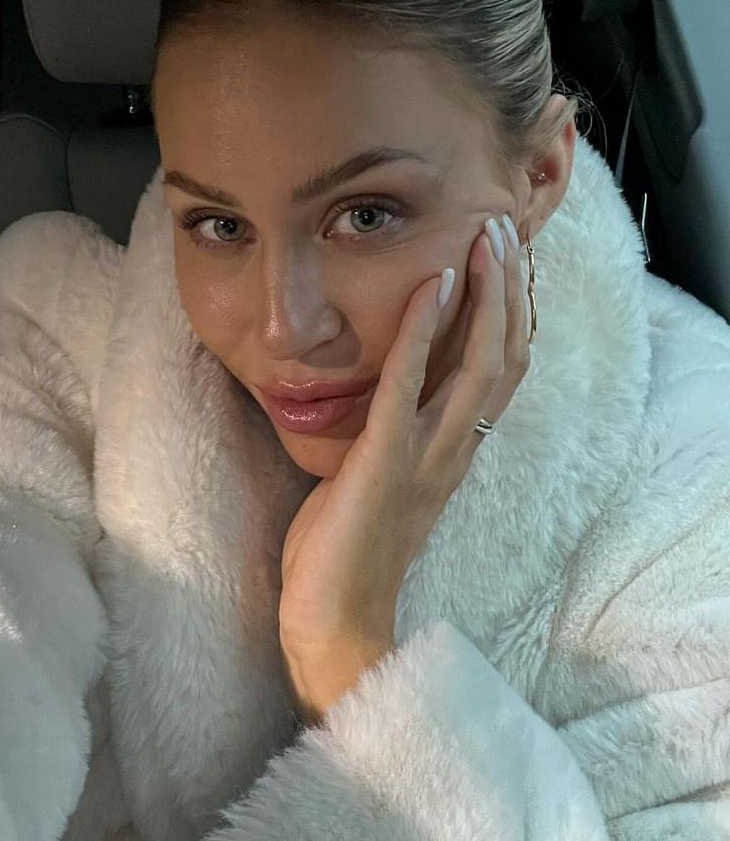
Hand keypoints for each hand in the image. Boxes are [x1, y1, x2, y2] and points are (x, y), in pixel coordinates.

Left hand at [279, 218, 530, 718]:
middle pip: (507, 357)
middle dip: (511, 290)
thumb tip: (389, 386)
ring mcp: (426, 455)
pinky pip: (410, 386)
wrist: (334, 616)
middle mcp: (454, 448)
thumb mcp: (382, 474)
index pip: (503, 370)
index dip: (513, 314)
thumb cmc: (349, 544)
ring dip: (487, 298)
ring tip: (487, 241)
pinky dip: (422, 332)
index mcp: (453, 450)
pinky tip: (430, 287)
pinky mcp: (386, 461)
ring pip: (480, 365)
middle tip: (506, 230)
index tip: (507, 262)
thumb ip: (398, 431)